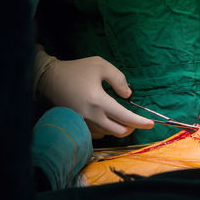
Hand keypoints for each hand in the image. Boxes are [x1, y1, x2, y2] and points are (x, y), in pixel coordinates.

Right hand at [38, 56, 153, 138]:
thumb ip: (119, 79)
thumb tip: (128, 95)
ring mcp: (84, 123)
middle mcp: (91, 116)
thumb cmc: (77, 70)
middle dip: (132, 127)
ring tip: (122, 117)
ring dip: (119, 128)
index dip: (140, 122)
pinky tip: (108, 120)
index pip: (125, 117)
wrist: (50, 79)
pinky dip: (107, 129)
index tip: (150, 124)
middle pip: (119, 131)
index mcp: (98, 101)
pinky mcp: (78, 126)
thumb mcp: (100, 66)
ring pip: (109, 133)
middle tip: (136, 120)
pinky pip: (98, 134)